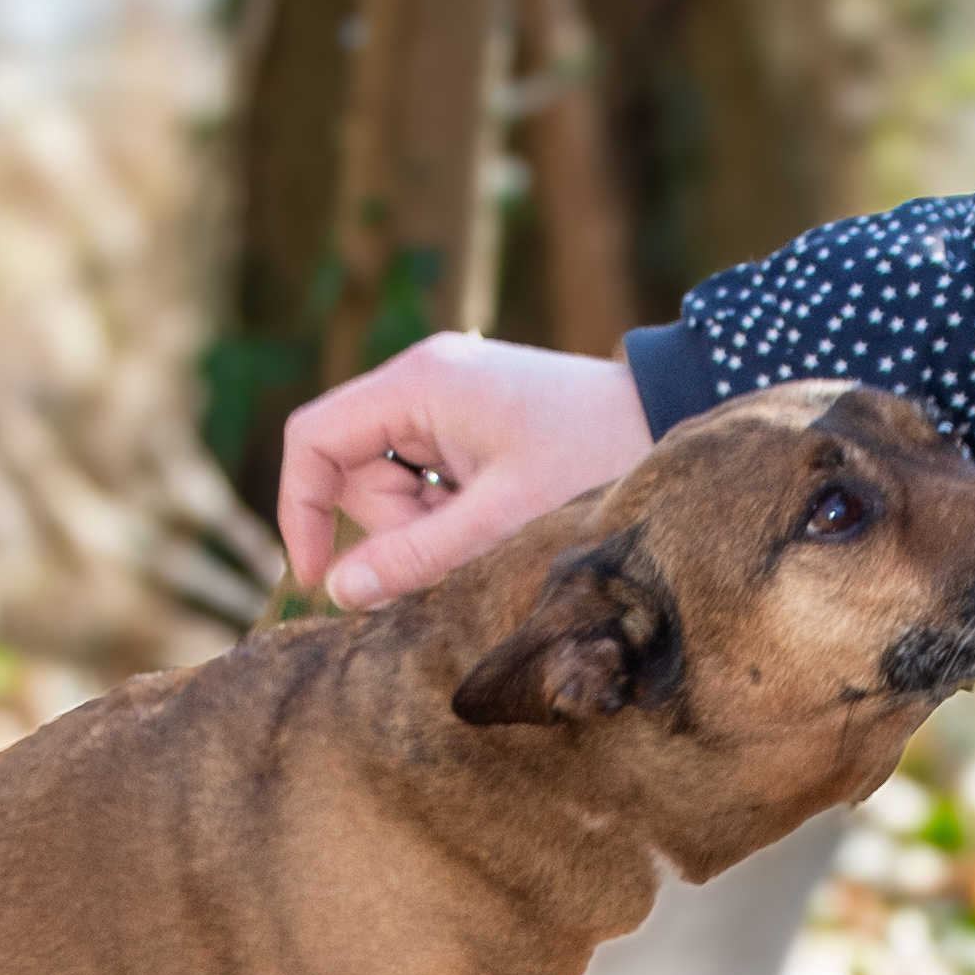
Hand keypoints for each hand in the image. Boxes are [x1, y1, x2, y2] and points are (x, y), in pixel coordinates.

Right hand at [276, 334, 650, 609]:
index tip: (320, 580)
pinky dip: (453, 515)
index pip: (313, 440)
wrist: (672, 414)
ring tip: (498, 529)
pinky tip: (503, 518)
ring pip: (394, 484)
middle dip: (395, 527)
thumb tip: (338, 593)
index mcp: (417, 381)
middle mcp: (422, 380)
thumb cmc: (597, 458)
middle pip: (355, 471)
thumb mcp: (501, 520)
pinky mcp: (471, 423)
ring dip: (430, 526)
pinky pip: (430, 481)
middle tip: (465, 548)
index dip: (302, 510)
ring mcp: (446, 400)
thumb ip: (418, 557)